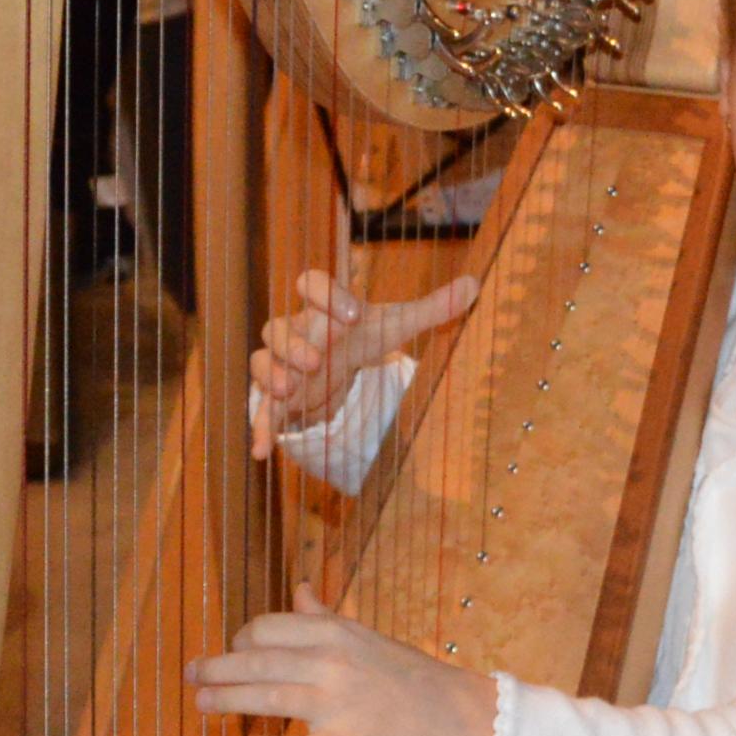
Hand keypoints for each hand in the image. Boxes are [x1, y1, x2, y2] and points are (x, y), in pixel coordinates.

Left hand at [191, 590, 498, 735]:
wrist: (450, 710)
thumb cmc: (404, 672)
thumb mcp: (363, 634)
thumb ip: (324, 615)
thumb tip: (299, 588)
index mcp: (333, 632)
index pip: (268, 628)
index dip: (241, 639)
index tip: (231, 652)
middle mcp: (330, 661)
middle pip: (258, 661)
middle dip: (217, 668)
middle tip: (191, 675)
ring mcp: (337, 702)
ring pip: (268, 697)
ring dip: (226, 701)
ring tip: (200, 706)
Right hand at [249, 268, 477, 458]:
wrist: (333, 366)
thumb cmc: (360, 337)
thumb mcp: (394, 325)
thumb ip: (432, 308)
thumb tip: (475, 283)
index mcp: (323, 309)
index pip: (312, 284)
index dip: (327, 295)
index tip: (354, 314)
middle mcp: (296, 333)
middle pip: (277, 326)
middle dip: (293, 342)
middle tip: (318, 359)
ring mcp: (281, 365)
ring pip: (261, 359)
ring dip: (271, 374)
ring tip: (287, 389)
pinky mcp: (276, 399)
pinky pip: (260, 410)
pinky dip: (260, 429)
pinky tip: (260, 452)